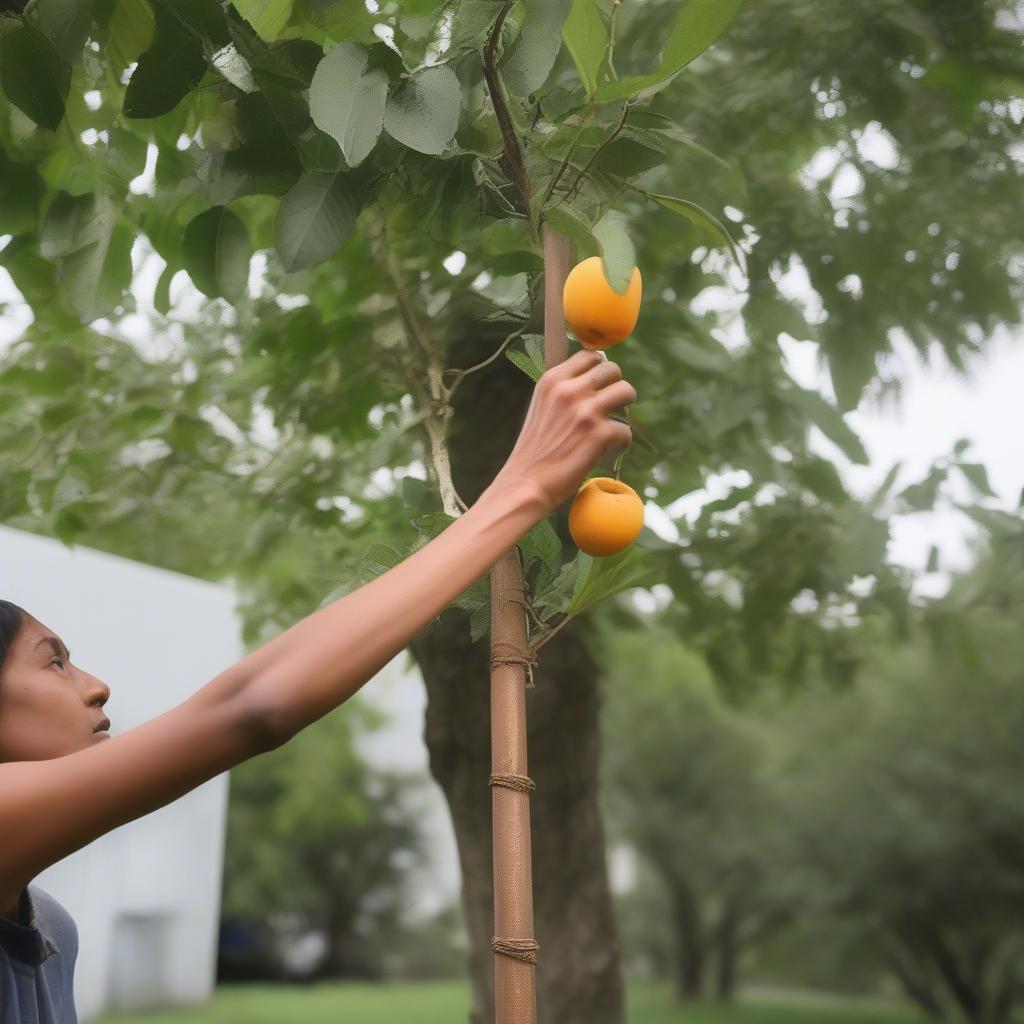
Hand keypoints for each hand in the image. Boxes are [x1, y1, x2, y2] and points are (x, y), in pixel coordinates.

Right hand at [496, 348, 636, 513]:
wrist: (525, 484)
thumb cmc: (534, 450)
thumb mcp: (541, 407)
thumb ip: (562, 390)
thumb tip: (594, 376)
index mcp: (552, 380)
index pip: (589, 355)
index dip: (600, 370)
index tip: (601, 385)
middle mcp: (569, 390)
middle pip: (612, 369)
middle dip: (616, 387)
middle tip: (610, 407)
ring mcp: (585, 411)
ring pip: (626, 392)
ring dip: (624, 411)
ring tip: (611, 427)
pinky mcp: (599, 434)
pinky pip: (626, 430)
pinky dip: (620, 444)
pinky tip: (605, 453)